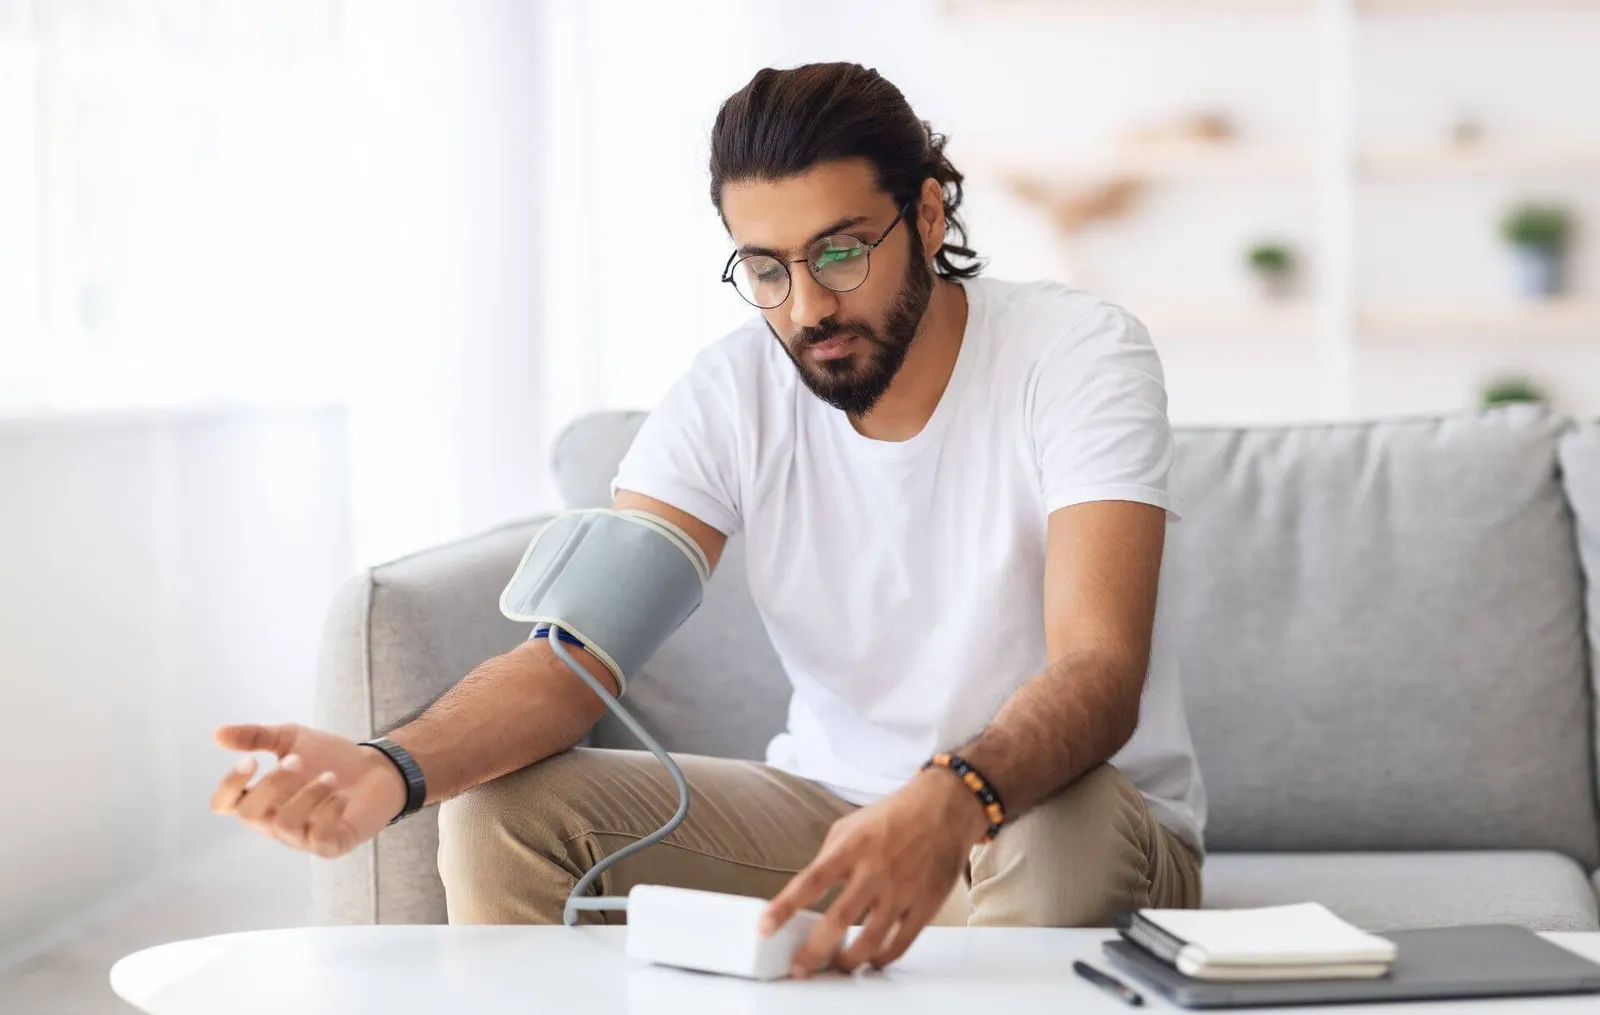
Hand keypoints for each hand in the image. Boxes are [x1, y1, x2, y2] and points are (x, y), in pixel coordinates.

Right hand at [210, 723, 408, 858]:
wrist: (377, 768)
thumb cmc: (330, 757)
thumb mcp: (291, 739)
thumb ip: (256, 737)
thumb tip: (217, 734)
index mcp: (260, 799)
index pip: (224, 805)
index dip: (228, 787)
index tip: (251, 761)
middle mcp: (273, 823)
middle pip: (250, 815)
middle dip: (272, 784)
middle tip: (298, 760)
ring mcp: (300, 838)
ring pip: (285, 825)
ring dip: (308, 794)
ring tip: (331, 777)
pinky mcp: (328, 846)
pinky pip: (317, 838)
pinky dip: (329, 811)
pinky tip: (342, 796)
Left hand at [759, 768, 989, 976]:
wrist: (944, 807)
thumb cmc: (893, 815)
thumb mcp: (849, 826)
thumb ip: (828, 858)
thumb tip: (807, 891)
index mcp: (851, 847)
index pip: (810, 882)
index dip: (784, 908)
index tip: (765, 929)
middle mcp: (876, 869)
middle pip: (839, 920)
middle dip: (814, 950)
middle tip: (799, 968)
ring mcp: (903, 889)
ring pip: (871, 939)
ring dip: (849, 960)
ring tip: (838, 965)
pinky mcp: (926, 904)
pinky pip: (900, 942)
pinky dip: (882, 957)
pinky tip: (872, 959)